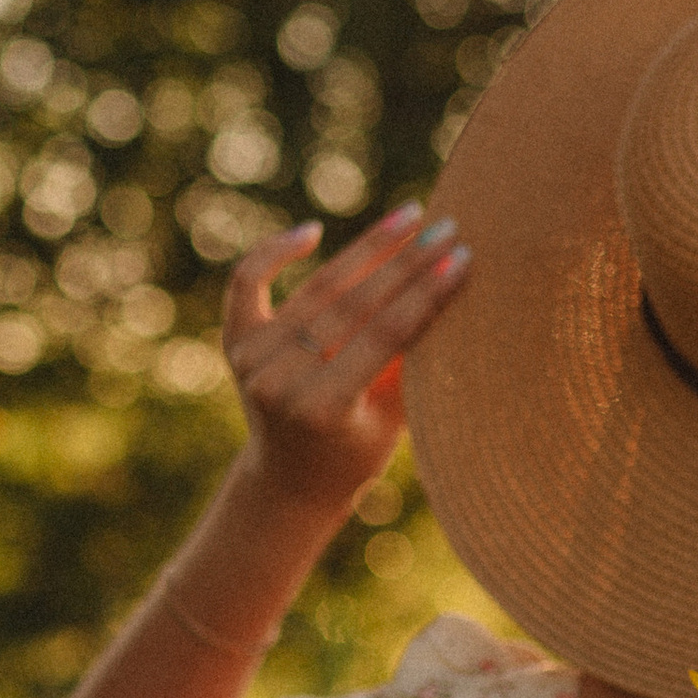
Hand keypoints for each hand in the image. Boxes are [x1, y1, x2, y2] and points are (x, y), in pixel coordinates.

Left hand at [224, 205, 468, 514]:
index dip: (427, 294)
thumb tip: (449, 287)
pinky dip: (274, 252)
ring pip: (316, 289)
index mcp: (323, 409)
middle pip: (352, 306)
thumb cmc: (357, 452)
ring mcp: (251, 360)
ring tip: (408, 217)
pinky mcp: (235, 343)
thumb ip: (411, 360)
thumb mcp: (395, 419)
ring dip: (366, 248)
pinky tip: (313, 231)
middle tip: (447, 227)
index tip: (463, 259)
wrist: (290, 480)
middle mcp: (279, 382)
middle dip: (406, 263)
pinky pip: (249, 282)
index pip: (385, 335)